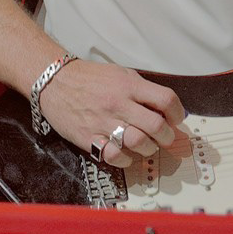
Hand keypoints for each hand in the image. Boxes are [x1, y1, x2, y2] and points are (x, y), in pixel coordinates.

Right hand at [36, 59, 184, 166]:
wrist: (55, 82)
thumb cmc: (90, 78)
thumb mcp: (121, 74)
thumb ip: (143, 90)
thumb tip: (167, 110)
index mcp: (129, 85)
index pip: (166, 99)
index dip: (178, 113)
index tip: (176, 119)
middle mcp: (118, 103)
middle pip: (156, 126)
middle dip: (167, 136)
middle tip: (165, 138)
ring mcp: (103, 122)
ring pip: (138, 143)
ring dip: (148, 149)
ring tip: (146, 146)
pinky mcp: (88, 138)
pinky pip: (114, 156)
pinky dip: (125, 159)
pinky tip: (126, 154)